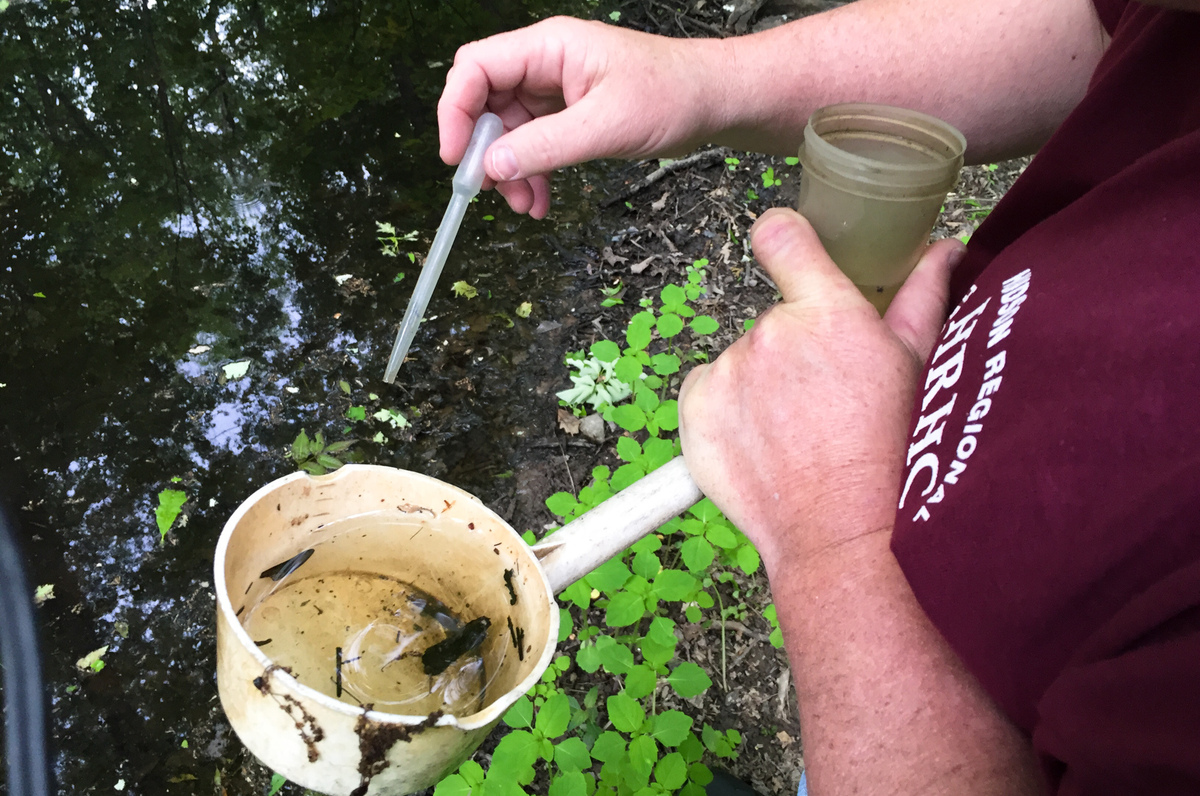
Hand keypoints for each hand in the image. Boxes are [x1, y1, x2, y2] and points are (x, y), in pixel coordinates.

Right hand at [438, 17, 721, 217]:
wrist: (715, 101)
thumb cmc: (673, 95)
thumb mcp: (606, 125)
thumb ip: (546, 146)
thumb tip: (493, 166)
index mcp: (549, 47)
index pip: (476, 67)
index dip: (456, 111)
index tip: (456, 156)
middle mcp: (547, 63)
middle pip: (488, 103)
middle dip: (486, 152)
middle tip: (491, 192)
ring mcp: (557, 89)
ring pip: (510, 131)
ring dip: (511, 171)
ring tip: (526, 205)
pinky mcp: (570, 113)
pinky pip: (535, 143)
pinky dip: (533, 173)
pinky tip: (540, 200)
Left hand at [677, 208, 963, 567]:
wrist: (840, 531)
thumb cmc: (891, 452)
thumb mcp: (918, 367)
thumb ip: (923, 295)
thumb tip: (942, 246)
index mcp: (827, 312)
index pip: (782, 236)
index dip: (784, 239)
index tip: (786, 249)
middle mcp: (769, 333)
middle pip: (774, 322)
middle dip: (793, 352)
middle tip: (823, 402)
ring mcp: (726, 373)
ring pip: (741, 363)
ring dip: (760, 386)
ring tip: (795, 433)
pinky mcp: (694, 412)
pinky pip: (707, 393)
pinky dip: (726, 412)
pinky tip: (761, 444)